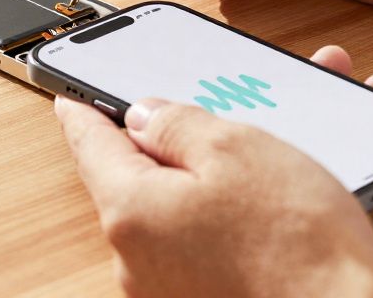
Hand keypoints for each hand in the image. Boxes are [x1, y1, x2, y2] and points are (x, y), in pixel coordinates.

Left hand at [54, 45, 372, 297]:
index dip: (86, 109)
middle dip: (188, 137)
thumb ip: (176, 124)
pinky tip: (295, 193)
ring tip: (289, 143)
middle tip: (220, 108)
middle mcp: (139, 261)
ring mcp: (173, 289)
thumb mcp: (233, 147)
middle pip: (146, 177)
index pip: (90, 144)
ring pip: (192, 206)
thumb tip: (145, 118)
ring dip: (233, 171)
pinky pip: (217, 240)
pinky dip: (248, 212)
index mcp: (130, 211)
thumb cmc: (297, 244)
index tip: (74, 95)